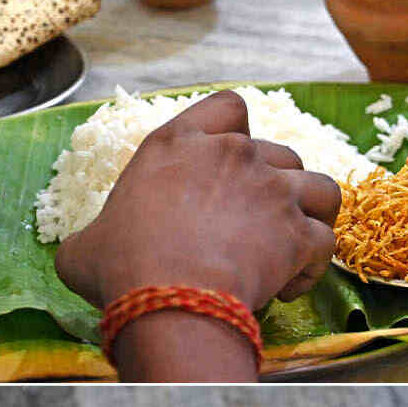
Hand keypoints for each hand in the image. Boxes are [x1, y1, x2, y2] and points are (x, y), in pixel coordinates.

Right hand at [55, 90, 341, 380]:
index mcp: (178, 145)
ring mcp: (274, 191)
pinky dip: (314, 264)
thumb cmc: (121, 269)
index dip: (237, 133)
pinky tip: (289, 287)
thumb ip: (94, 236)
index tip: (230, 167)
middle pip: (280, 152)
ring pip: (320, 187)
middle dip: (274, 188)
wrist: (170, 299)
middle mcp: (233, 156)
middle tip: (253, 229)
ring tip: (291, 247)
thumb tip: (82, 251)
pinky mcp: (299, 232)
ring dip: (310, 216)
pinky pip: (325, 241)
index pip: (228, 107)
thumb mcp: (85, 246)